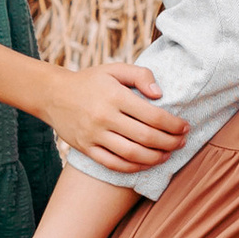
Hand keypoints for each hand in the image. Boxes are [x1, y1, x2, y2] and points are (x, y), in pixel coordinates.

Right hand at [43, 60, 187, 169]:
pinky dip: (133, 167)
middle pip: (146, 137)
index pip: (153, 115)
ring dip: (155, 158)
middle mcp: (104, 117)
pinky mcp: (86, 148)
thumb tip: (160, 94)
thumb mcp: (114, 69)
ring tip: (168, 155)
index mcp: (115, 96)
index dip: (174, 124)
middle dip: (170, 142)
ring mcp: (94, 135)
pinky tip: (146, 163)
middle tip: (182, 142)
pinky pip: (113, 164)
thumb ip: (140, 75)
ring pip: (132, 154)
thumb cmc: (90, 81)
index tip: (185, 126)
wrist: (53, 94)